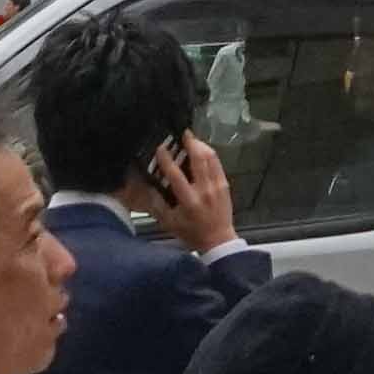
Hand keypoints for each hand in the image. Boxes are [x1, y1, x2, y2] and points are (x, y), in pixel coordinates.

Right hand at [142, 130, 239, 256]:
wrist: (218, 240)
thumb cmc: (191, 232)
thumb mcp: (169, 223)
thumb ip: (157, 204)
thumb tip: (148, 186)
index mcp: (188, 200)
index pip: (175, 174)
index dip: (167, 159)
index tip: (161, 147)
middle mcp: (204, 190)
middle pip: (198, 159)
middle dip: (190, 143)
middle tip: (183, 133)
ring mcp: (216, 186)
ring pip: (210, 158)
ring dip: (201, 145)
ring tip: (192, 139)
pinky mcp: (224, 185)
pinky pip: (217, 164)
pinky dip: (210, 154)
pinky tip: (203, 150)